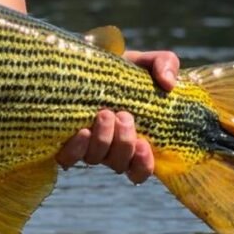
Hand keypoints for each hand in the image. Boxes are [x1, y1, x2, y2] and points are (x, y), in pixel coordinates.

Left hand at [55, 50, 179, 183]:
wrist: (90, 64)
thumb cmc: (126, 70)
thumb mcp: (148, 62)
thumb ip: (166, 65)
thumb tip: (167, 83)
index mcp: (135, 140)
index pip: (140, 170)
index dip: (143, 164)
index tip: (144, 143)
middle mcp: (111, 148)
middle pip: (119, 164)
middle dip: (123, 142)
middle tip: (123, 115)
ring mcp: (88, 145)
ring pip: (95, 159)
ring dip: (102, 140)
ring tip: (104, 114)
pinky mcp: (66, 140)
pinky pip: (68, 158)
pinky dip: (76, 149)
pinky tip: (82, 131)